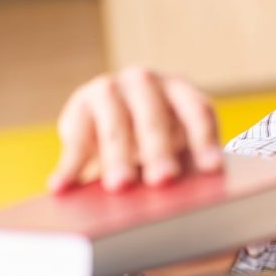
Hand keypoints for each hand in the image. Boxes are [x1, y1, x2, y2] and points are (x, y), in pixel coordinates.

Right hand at [47, 67, 222, 191]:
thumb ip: (190, 160)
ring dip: (117, 156)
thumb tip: (206, 194)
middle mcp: (145, 81)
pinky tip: (63, 187)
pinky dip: (70, 165)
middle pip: (154, 117)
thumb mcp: (178, 140)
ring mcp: (110, 89)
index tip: (212, 170)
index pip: (196, 112)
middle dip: (159, 150)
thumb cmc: (158, 137)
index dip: (205, 141)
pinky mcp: (80, 105)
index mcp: (179, 89)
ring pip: (115, 123)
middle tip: (164, 180)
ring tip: (121, 186)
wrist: (115, 118)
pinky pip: (76, 137)